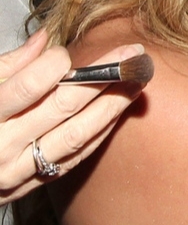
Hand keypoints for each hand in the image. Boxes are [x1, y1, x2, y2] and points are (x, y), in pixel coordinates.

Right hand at [0, 30, 147, 202]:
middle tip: (133, 55)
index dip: (53, 66)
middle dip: (103, 77)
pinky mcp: (32, 184)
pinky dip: (100, 131)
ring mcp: (17, 171)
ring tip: (138, 80)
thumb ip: (6, 66)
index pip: (26, 88)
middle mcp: (0, 148)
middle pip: (61, 108)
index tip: (70, 51)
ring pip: (76, 135)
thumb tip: (44, 40)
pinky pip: (75, 157)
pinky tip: (119, 110)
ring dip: (113, 105)